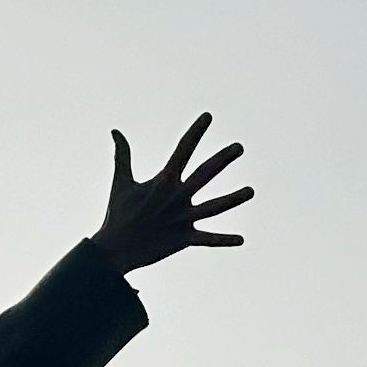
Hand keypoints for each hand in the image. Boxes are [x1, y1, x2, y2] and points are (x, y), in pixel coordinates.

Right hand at [95, 114, 251, 273]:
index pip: (183, 150)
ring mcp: (182, 219)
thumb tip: (115, 132)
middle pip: (206, 173)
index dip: (196, 132)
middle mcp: (177, 197)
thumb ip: (122, 155)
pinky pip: (207, 239)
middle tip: (239, 147)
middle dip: (223, 159)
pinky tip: (241, 239)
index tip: (208, 116)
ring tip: (250, 191)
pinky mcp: (183, 239)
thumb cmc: (118, 214)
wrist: (115, 249)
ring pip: (214, 207)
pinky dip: (224, 240)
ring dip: (233, 199)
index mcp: (164, 181)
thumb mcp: (121, 182)